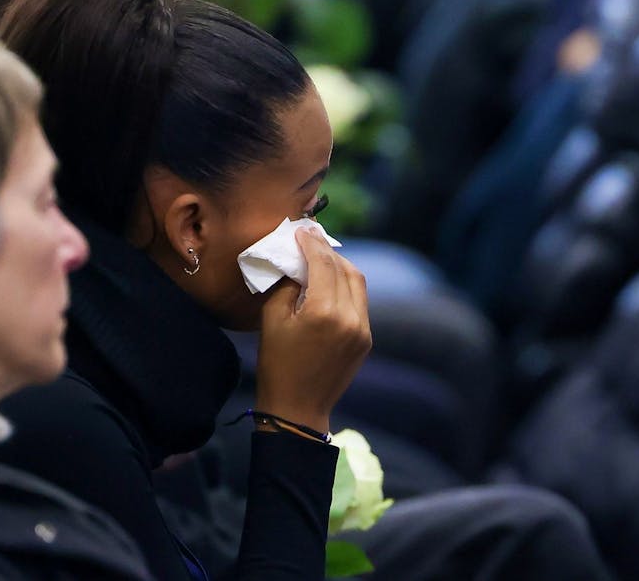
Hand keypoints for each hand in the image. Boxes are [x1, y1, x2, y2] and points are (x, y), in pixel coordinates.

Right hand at [254, 227, 371, 432]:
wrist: (297, 409)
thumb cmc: (277, 364)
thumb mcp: (272, 318)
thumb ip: (287, 284)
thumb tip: (296, 262)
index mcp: (325, 312)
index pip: (323, 263)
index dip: (311, 243)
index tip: (301, 230)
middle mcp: (350, 317)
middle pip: (345, 268)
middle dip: (327, 251)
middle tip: (309, 239)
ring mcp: (362, 329)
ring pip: (357, 282)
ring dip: (340, 266)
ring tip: (320, 258)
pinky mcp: (366, 339)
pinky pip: (358, 302)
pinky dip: (345, 286)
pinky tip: (329, 284)